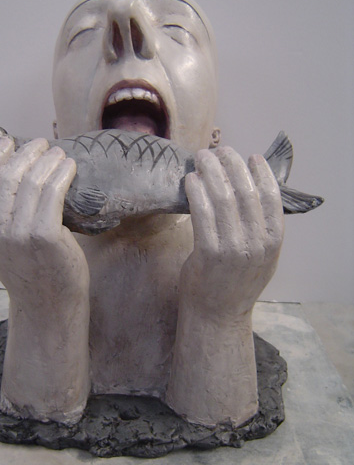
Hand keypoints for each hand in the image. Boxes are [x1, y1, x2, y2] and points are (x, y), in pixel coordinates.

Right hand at [0, 136, 89, 422]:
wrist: (46, 303)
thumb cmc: (28, 268)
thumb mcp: (0, 241)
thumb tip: (16, 169)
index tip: (9, 141)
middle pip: (8, 175)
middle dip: (27, 153)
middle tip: (41, 144)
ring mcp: (19, 232)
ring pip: (33, 180)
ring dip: (49, 161)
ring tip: (59, 154)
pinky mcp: (45, 235)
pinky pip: (54, 192)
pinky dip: (63, 174)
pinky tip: (70, 168)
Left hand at [182, 146, 283, 317]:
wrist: (218, 314)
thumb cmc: (236, 281)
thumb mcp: (262, 255)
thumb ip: (261, 227)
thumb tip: (250, 188)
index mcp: (273, 241)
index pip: (271, 196)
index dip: (260, 172)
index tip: (249, 156)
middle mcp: (257, 244)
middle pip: (244, 192)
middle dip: (231, 164)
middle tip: (219, 150)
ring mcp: (233, 249)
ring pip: (222, 199)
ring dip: (210, 172)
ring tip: (201, 158)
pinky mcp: (208, 254)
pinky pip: (201, 214)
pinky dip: (196, 192)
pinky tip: (190, 180)